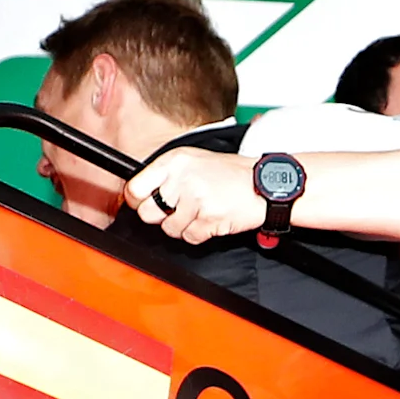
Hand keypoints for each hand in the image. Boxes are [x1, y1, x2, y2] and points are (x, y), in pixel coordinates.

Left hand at [127, 147, 264, 243]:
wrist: (264, 184)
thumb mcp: (194, 162)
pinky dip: (200, 233)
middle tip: (179, 210)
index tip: (145, 204)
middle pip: (147, 212)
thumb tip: (140, 195)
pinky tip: (211, 219)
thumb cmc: (231, 174)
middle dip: (161, 216)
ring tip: (201, 212)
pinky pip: (190, 237)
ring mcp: (195, 198)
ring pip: (169, 229)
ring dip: (184, 226)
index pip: (135, 188)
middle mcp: (181, 178)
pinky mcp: (208, 217)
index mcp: (174, 161)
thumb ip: (167, 175)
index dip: (138, 201)